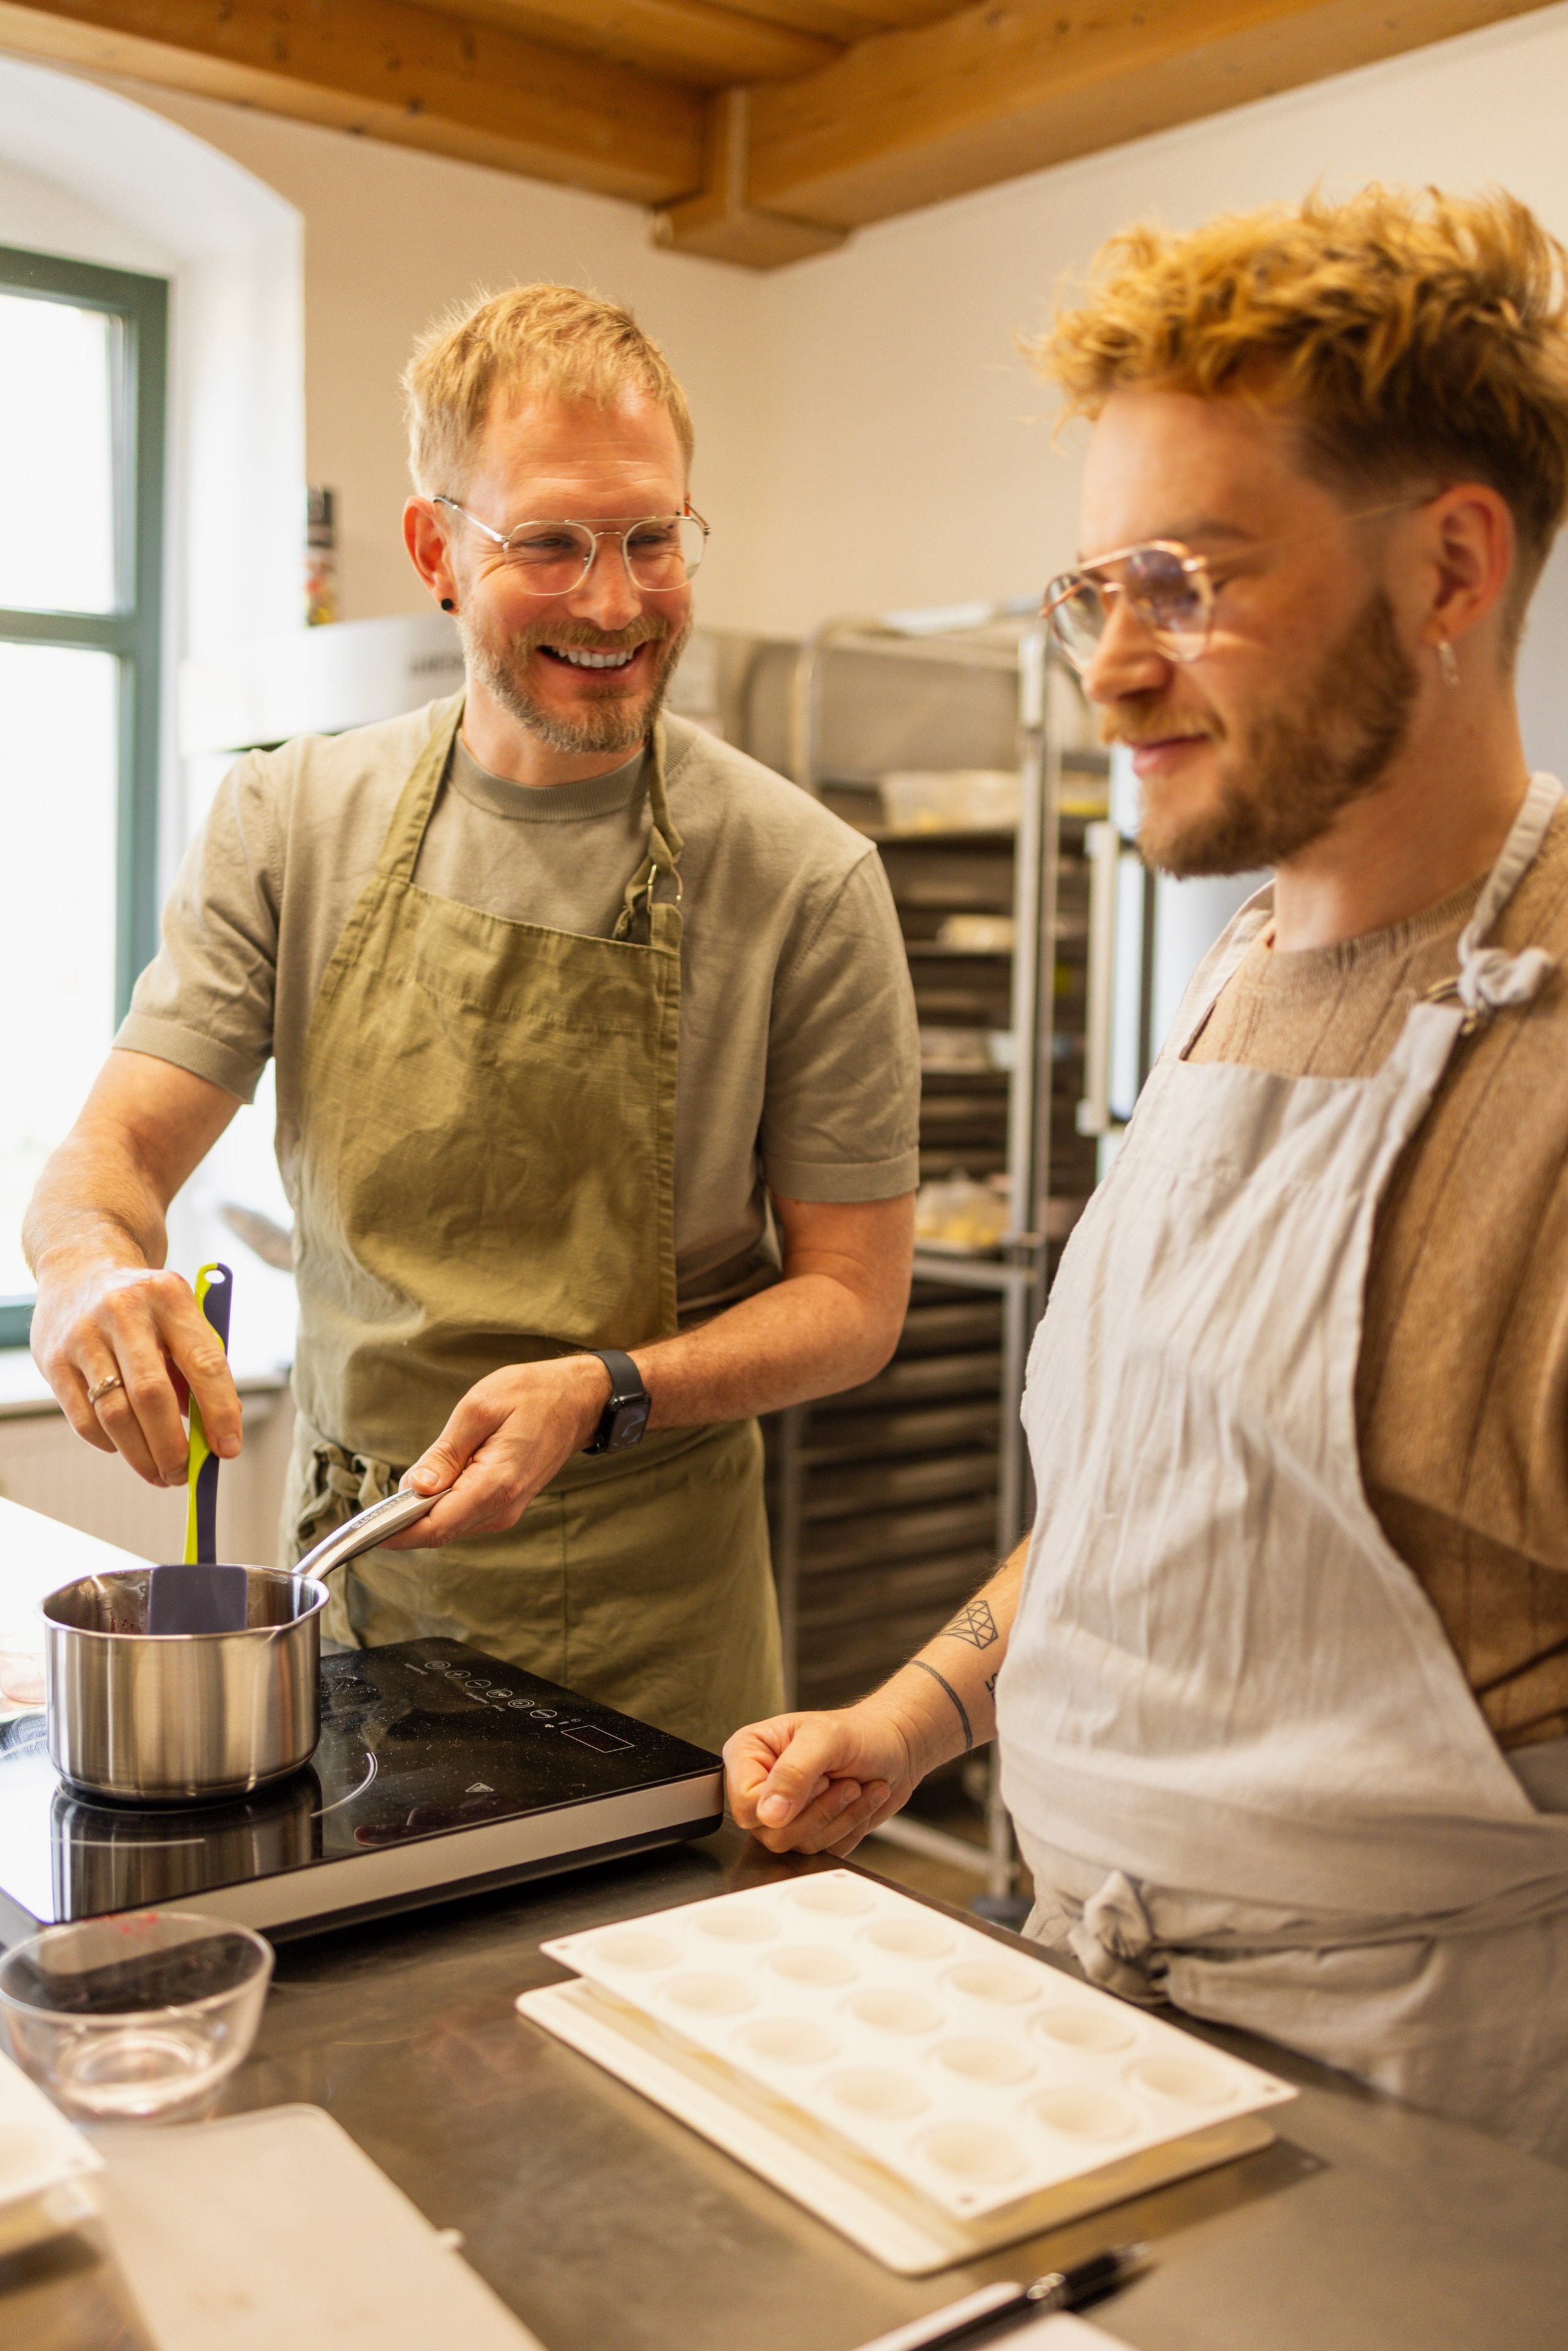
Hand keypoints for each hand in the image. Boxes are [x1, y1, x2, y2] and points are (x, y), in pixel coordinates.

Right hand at [30, 1255, 241, 1487]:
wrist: (79, 1268)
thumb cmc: (145, 1307)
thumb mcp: (179, 1319)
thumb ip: (197, 1370)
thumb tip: (214, 1438)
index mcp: (170, 1297)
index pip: (204, 1362)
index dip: (220, 1411)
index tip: (228, 1449)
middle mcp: (124, 1310)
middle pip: (152, 1394)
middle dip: (172, 1446)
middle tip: (184, 1475)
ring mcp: (83, 1334)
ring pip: (114, 1414)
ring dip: (141, 1455)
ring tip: (160, 1474)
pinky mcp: (53, 1359)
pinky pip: (84, 1418)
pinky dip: (109, 1443)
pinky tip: (125, 1447)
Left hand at [380, 1355, 613, 1547]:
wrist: (578, 1400)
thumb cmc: (533, 1395)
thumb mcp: (479, 1408)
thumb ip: (445, 1453)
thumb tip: (415, 1488)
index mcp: (495, 1484)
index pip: (435, 1527)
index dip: (396, 1533)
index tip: (365, 1530)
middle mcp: (501, 1508)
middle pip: (438, 1532)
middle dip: (403, 1522)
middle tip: (374, 1504)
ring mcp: (505, 1510)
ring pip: (449, 1526)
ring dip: (422, 1513)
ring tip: (409, 1485)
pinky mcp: (504, 1505)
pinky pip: (462, 1516)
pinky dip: (440, 1507)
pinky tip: (435, 1484)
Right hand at [724, 1701, 921, 1857]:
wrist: (894, 1748)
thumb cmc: (860, 1732)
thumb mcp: (827, 1739)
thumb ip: (794, 1773)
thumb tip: (769, 1814)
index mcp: (748, 1753)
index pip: (745, 1804)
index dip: (787, 1800)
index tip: (820, 1778)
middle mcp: (759, 1786)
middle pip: (770, 1833)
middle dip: (820, 1811)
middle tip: (845, 1783)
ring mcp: (782, 1814)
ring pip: (797, 1846)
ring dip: (839, 1818)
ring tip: (855, 1788)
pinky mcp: (806, 1833)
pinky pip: (821, 1853)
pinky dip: (849, 1830)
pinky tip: (860, 1802)